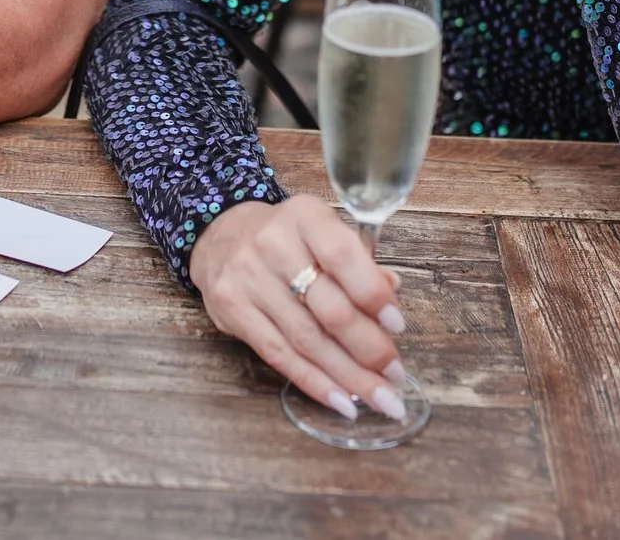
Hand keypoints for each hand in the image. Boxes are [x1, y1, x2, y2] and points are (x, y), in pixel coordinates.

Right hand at [187, 199, 409, 423]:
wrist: (222, 235)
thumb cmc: (286, 238)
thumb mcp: (321, 232)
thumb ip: (356, 262)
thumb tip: (391, 291)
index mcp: (305, 217)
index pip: (342, 256)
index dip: (372, 294)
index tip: (397, 326)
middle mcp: (273, 245)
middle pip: (328, 307)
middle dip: (368, 349)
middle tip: (395, 375)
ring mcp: (248, 279)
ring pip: (306, 339)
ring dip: (348, 375)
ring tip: (379, 398)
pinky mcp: (232, 311)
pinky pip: (279, 355)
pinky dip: (314, 382)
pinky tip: (341, 401)